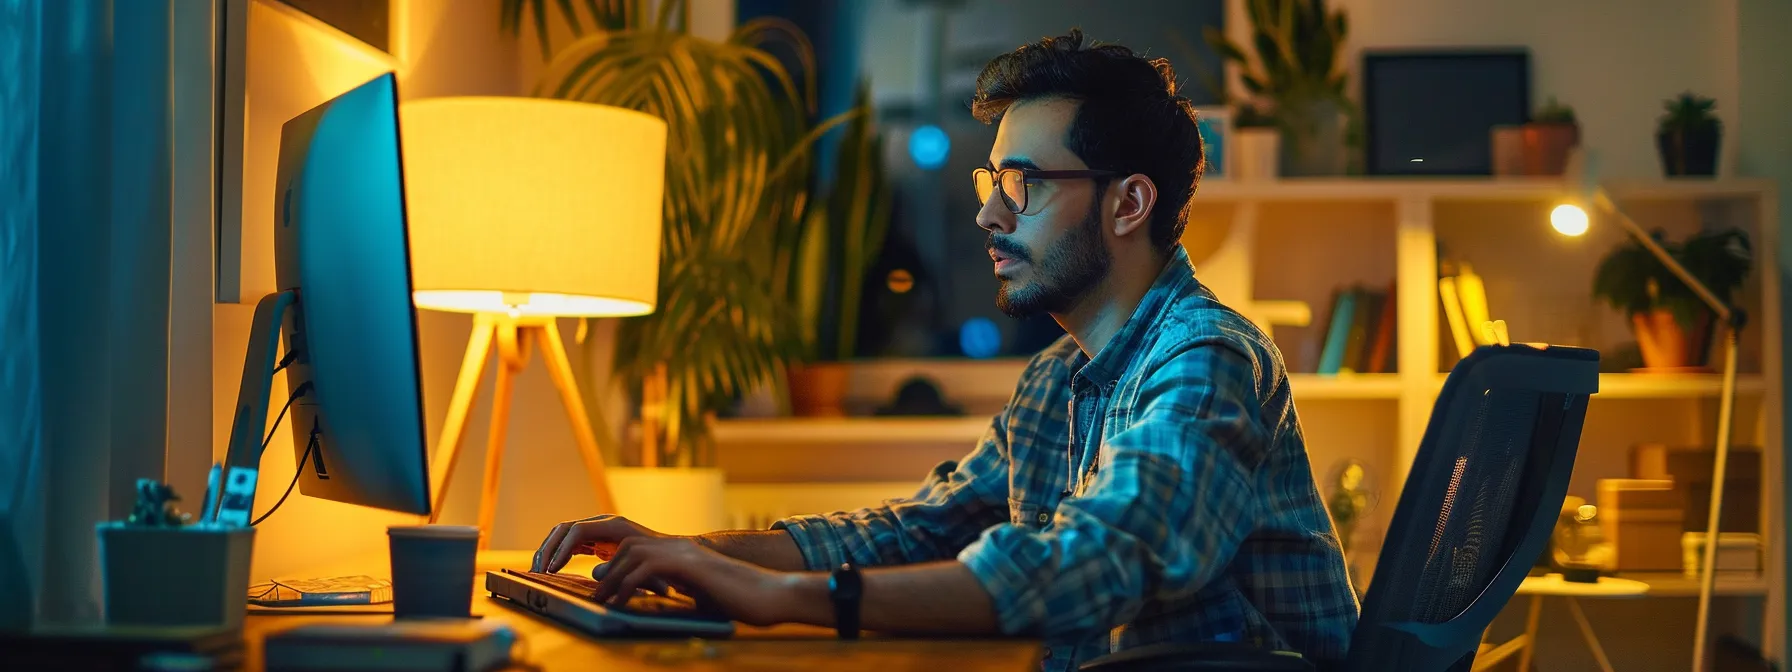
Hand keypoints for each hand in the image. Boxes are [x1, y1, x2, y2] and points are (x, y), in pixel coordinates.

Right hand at [532, 514, 671, 572]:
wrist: (670, 554)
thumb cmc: (659, 563)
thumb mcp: (643, 568)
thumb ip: (622, 569)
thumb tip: (596, 574)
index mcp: (613, 526)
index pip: (578, 531)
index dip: (562, 550)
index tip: (551, 570)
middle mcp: (603, 523)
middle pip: (565, 529)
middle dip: (548, 549)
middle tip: (537, 571)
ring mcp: (598, 530)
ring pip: (563, 534)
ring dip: (548, 550)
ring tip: (538, 571)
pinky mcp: (596, 539)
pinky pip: (570, 542)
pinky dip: (557, 554)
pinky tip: (550, 570)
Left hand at [592, 536, 799, 626]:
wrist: (769, 595)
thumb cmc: (739, 600)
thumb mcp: (700, 596)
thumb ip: (675, 592)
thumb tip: (649, 601)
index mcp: (682, 553)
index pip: (638, 547)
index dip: (616, 562)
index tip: (601, 583)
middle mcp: (681, 547)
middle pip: (629, 544)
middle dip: (608, 566)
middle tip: (593, 591)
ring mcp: (686, 552)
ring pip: (633, 553)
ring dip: (612, 576)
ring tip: (600, 599)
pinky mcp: (690, 564)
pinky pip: (647, 568)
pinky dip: (628, 585)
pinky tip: (620, 602)